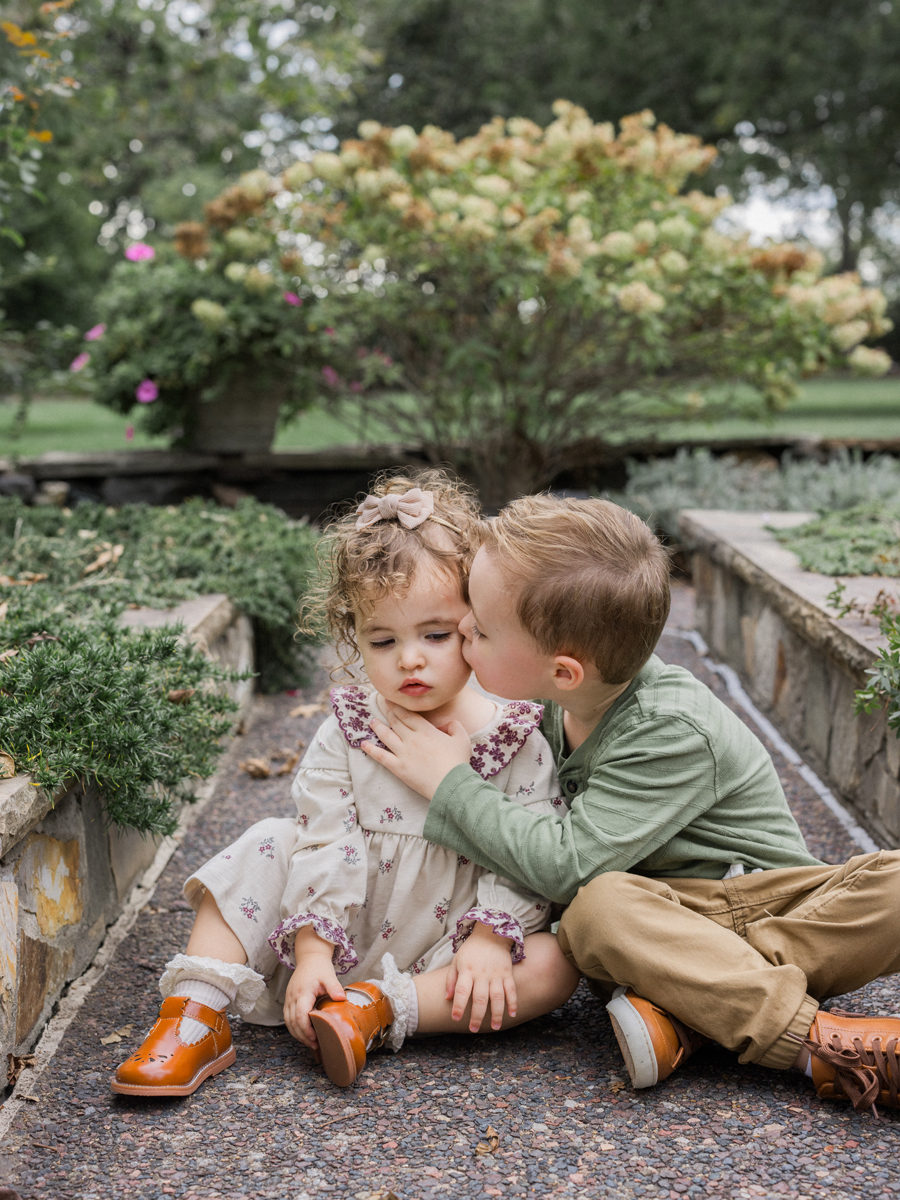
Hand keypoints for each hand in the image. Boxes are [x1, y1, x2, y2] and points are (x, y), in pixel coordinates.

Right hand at [283, 926, 344, 1050]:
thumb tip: (342, 998)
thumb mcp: (329, 975)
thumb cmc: (319, 967)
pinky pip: (288, 1018)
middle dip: (302, 1036)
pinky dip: (294, 1028)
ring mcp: (288, 999)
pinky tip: (304, 1033)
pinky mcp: (288, 1000)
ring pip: (288, 1022)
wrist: (309, 957)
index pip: (300, 1015)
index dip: (306, 1029)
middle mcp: (292, 997)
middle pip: (292, 1022)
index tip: (316, 1038)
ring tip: (310, 1042)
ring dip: (297, 1034)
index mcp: (302, 993)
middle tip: (315, 1045)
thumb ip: (334, 987)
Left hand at [363, 705, 470, 798]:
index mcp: (426, 730)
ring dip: (378, 727)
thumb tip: (448, 723)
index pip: (408, 715)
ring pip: (386, 736)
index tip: (392, 700)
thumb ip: (454, 726)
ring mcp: (403, 753)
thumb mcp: (462, 739)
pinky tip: (363, 744)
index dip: (398, 707)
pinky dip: (371, 750)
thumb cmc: (457, 762)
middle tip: (383, 706)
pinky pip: (381, 756)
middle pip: (396, 722)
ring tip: (372, 722)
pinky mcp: (398, 767)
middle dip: (389, 713)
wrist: (451, 783)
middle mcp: (411, 739)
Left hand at [446, 922, 516, 1031]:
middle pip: (480, 998)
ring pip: (497, 996)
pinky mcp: (507, 972)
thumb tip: (448, 998)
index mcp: (467, 971)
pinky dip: (513, 1002)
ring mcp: (496, 974)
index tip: (456, 1018)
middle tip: (473, 1029)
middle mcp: (481, 974)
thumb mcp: (457, 960)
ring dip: (496, 1013)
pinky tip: (512, 1014)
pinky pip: (511, 989)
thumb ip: (451, 979)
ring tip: (494, 1027)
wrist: (491, 933)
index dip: (458, 1005)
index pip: (461, 991)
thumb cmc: (471, 950)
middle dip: (477, 1016)